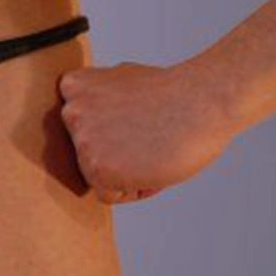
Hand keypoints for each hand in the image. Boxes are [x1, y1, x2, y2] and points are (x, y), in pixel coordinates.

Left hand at [56, 60, 234, 204]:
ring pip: (98, 176)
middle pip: (86, 154)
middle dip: (117, 151)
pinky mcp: (98, 169)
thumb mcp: (120, 79)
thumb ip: (96, 98)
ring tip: (153, 145)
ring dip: (126, 170)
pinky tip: (154, 162)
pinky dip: (134, 189)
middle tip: (148, 133)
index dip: (114, 129)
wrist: (205, 100)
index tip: (138, 117)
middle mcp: (70, 113)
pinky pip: (110, 196)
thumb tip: (84, 110)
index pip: (80, 128)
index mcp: (73, 87)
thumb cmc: (174, 92)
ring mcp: (82, 141)